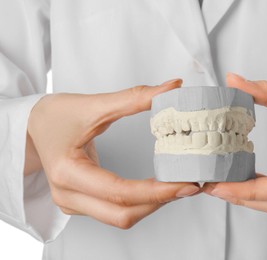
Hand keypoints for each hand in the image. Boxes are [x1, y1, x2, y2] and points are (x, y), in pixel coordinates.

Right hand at [27, 79, 199, 228]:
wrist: (32, 126)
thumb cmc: (56, 115)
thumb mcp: (94, 104)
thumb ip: (135, 98)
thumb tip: (172, 88)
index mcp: (67, 171)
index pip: (119, 192)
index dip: (156, 191)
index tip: (185, 184)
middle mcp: (67, 194)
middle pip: (122, 214)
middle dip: (159, 203)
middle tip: (189, 187)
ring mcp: (72, 202)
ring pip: (120, 217)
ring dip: (152, 205)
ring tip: (177, 187)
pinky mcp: (80, 203)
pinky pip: (115, 212)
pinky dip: (140, 203)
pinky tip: (157, 189)